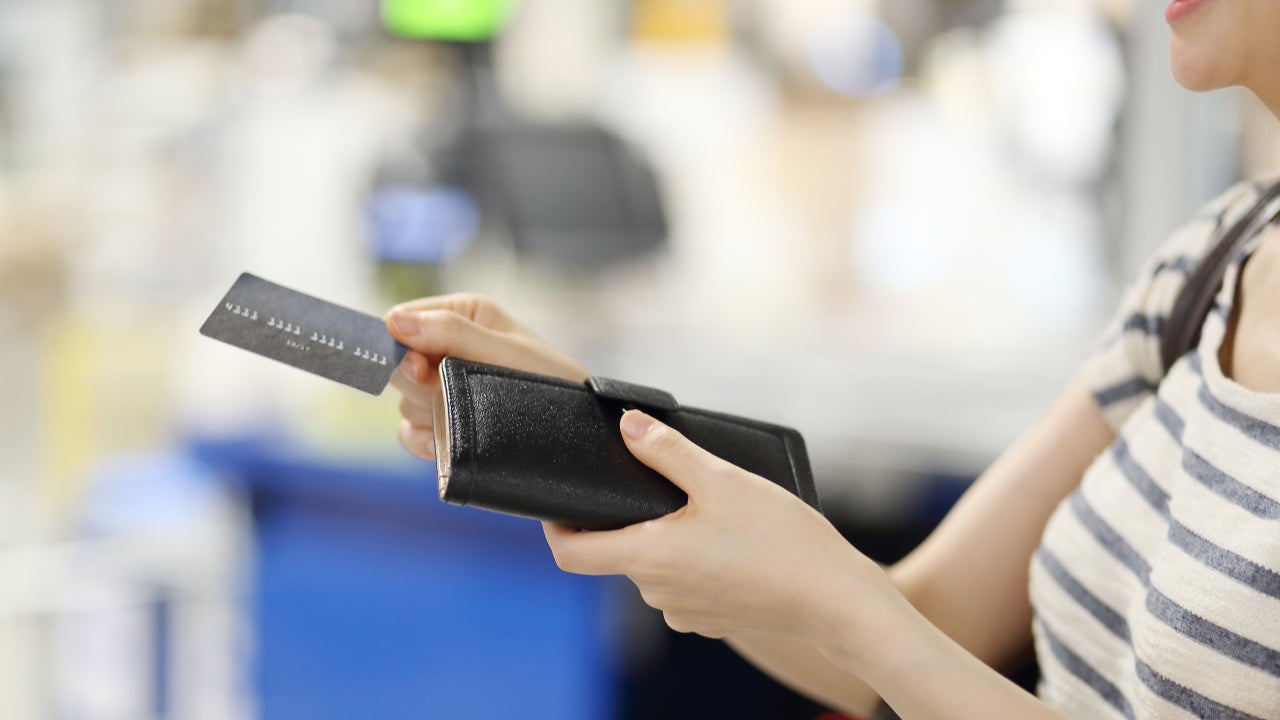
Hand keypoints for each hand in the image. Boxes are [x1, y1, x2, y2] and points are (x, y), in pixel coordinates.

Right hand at [385, 293, 589, 459]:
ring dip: (430, 414)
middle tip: (450, 394)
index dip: (400, 346)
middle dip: (420, 384)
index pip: (401, 320)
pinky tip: (446, 443)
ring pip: (405, 400)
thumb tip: (394, 321)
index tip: (418, 367)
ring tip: (469, 418)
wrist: (582, 433)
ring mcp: (448, 386)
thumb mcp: (507, 353)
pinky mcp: (448, 419)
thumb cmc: (555, 383)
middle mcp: (451, 346)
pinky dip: (425, 439)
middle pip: (398, 364)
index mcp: (463, 314)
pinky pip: (411, 431)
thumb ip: (452, 334)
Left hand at [544, 410, 901, 647]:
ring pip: (654, 568)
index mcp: (648, 558)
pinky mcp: (712, 620)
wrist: (837, 599)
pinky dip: (693, 560)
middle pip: (617, 554)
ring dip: (666, 538)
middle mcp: (658, 593)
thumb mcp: (721, 480)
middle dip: (630, 519)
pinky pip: (685, 584)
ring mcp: (685, 612)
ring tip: (706, 507)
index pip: (570, 554)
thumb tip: (626, 425)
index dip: (555, 525)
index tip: (559, 501)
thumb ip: (666, 451)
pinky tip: (730, 539)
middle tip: (659, 481)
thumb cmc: (781, 539)